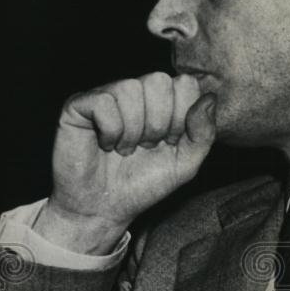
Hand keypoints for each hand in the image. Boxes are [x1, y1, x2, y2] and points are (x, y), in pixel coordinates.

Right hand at [36, 73, 216, 252]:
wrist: (105, 209)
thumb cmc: (144, 184)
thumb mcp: (185, 163)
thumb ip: (204, 133)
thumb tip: (210, 97)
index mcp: (162, 100)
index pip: (185, 83)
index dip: (181, 118)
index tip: (168, 143)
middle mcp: (135, 92)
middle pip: (159, 81)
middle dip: (158, 124)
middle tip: (145, 147)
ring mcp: (106, 95)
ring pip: (130, 89)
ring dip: (133, 131)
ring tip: (125, 149)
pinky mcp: (79, 105)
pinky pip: (103, 102)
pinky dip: (110, 131)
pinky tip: (105, 145)